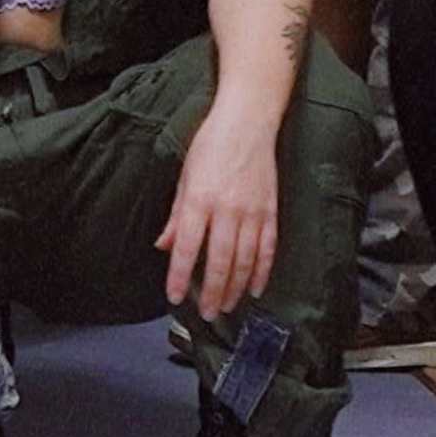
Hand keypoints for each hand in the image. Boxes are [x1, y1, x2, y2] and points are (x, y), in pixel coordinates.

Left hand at [158, 99, 282, 317]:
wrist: (247, 123)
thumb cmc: (210, 145)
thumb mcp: (184, 176)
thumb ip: (176, 216)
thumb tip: (164, 246)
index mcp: (199, 200)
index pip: (188, 247)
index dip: (180, 276)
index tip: (175, 296)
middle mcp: (226, 210)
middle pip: (220, 261)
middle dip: (212, 291)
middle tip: (206, 313)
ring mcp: (252, 212)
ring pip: (245, 261)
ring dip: (236, 288)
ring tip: (226, 307)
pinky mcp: (271, 212)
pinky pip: (268, 249)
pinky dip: (262, 272)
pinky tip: (256, 289)